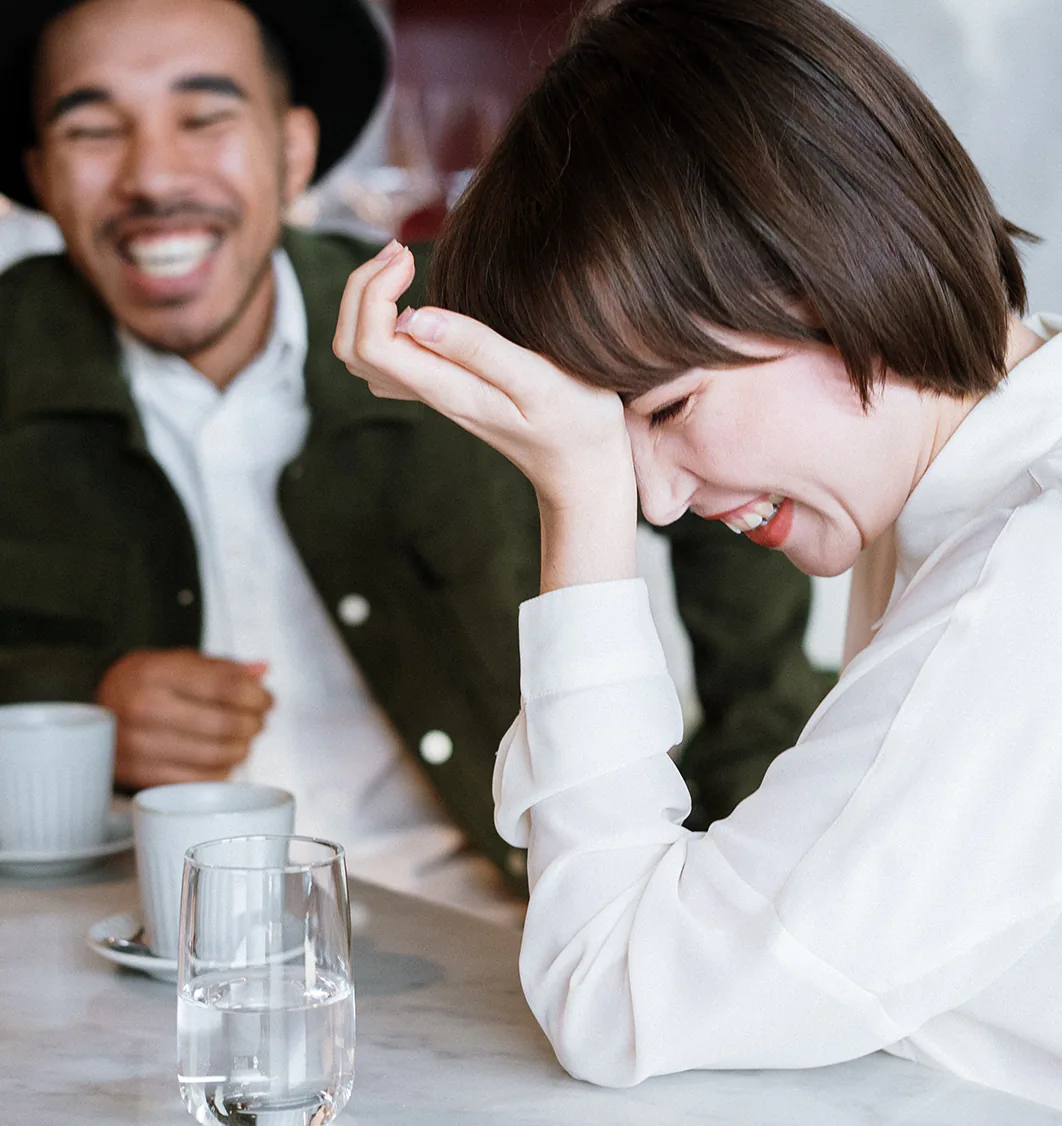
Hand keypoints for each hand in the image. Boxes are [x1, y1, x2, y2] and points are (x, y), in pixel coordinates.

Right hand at [96, 649, 272, 788]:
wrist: (99, 707)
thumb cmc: (150, 682)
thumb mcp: (182, 661)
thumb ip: (225, 667)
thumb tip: (262, 671)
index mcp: (156, 673)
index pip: (225, 686)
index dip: (256, 696)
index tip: (266, 700)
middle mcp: (143, 708)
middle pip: (224, 724)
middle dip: (253, 724)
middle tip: (258, 721)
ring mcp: (138, 746)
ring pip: (215, 756)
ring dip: (242, 749)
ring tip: (244, 739)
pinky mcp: (138, 775)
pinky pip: (197, 781)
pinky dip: (220, 772)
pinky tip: (222, 759)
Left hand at [333, 242, 638, 589]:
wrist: (581, 467)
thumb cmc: (574, 420)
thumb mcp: (538, 379)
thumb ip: (479, 348)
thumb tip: (415, 318)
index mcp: (447, 388)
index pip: (372, 343)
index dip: (375, 291)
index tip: (411, 258)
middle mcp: (430, 393)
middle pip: (351, 346)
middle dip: (361, 289)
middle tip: (401, 252)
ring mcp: (434, 393)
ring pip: (362, 354)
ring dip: (367, 302)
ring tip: (403, 264)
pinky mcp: (445, 388)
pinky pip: (387, 359)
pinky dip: (381, 321)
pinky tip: (411, 298)